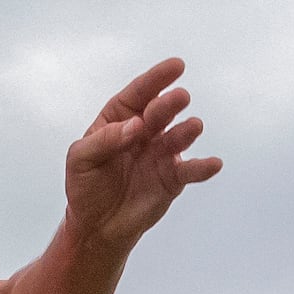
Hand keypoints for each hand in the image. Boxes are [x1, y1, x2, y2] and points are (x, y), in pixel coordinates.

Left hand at [63, 57, 219, 250]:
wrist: (96, 226)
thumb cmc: (86, 187)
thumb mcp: (81, 159)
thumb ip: (103, 140)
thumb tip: (134, 126)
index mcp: (119, 120)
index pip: (138, 94)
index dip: (156, 79)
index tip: (175, 67)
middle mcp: (144, 132)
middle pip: (160, 112)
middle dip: (169, 104)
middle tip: (179, 98)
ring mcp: (161, 154)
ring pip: (178, 137)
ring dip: (186, 130)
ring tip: (193, 126)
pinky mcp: (172, 179)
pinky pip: (190, 171)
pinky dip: (202, 167)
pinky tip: (213, 163)